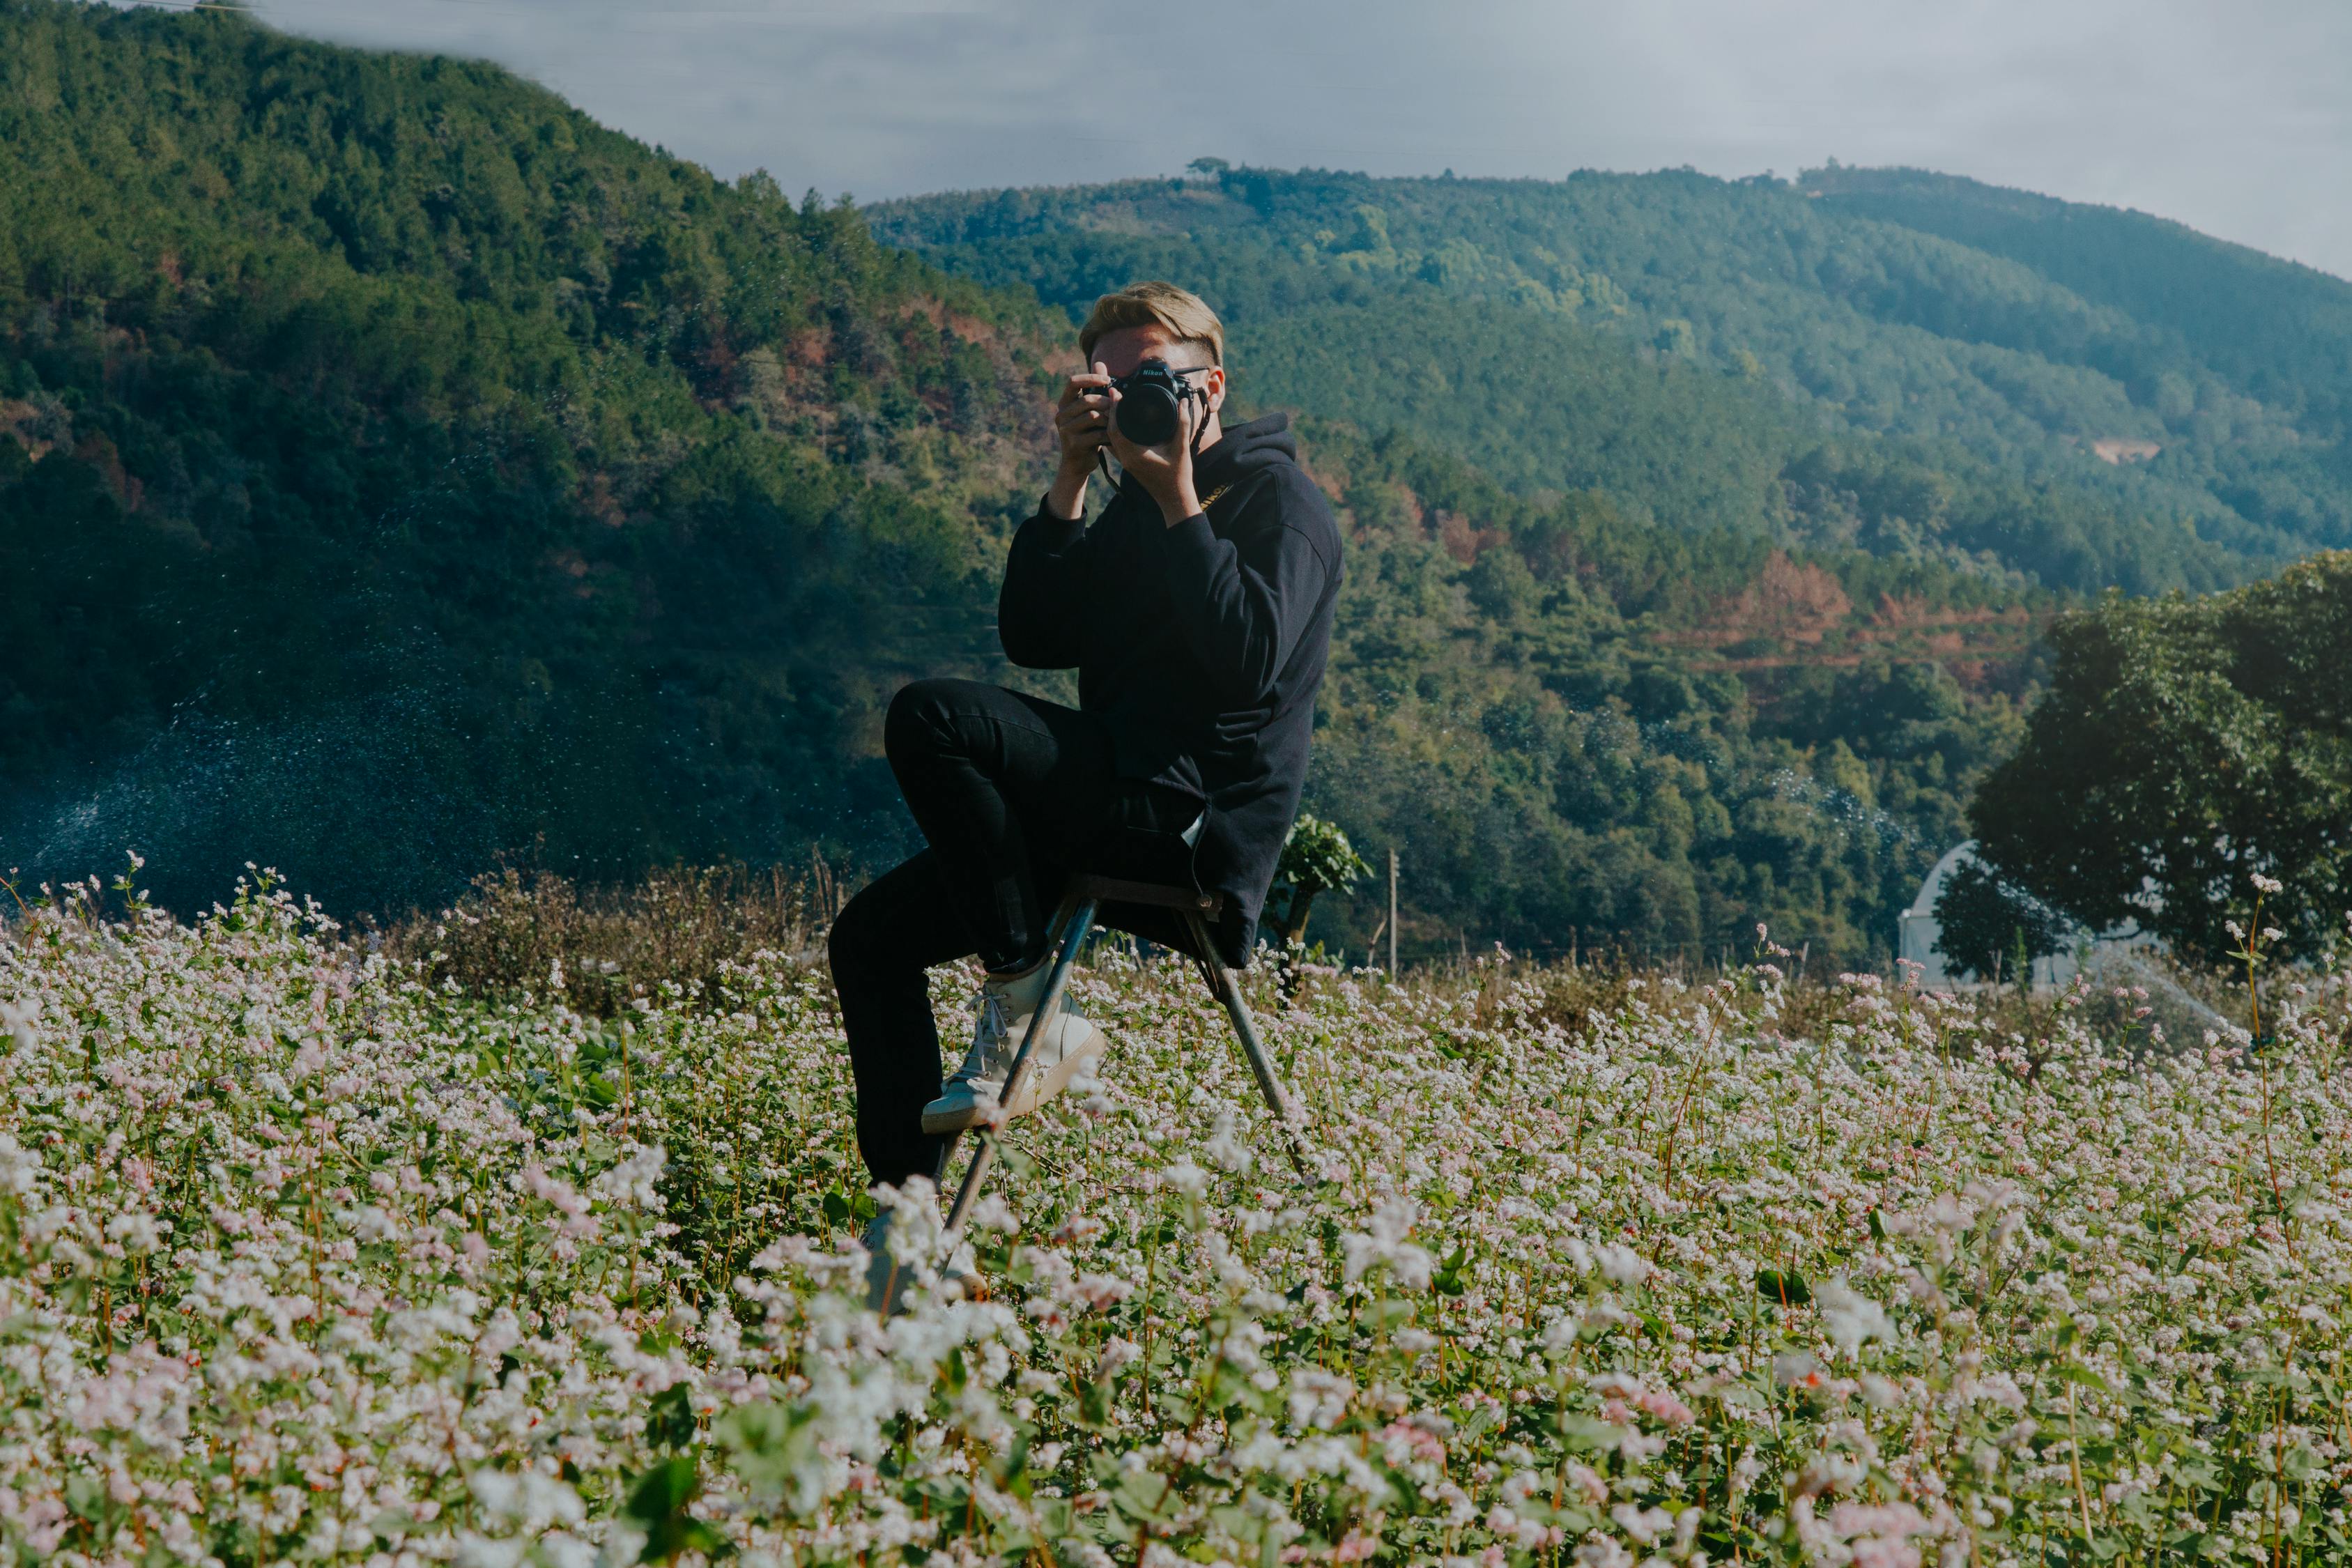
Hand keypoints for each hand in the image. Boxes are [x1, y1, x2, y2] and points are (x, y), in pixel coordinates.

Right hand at [1045, 362, 1113, 518]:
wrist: (1078, 464)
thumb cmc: (1087, 433)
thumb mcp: (1090, 409)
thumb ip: (1094, 388)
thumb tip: (1100, 363)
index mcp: (1064, 403)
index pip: (1073, 382)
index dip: (1091, 378)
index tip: (1108, 380)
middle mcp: (1061, 415)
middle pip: (1087, 400)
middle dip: (1106, 403)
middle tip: (1117, 408)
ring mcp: (1065, 430)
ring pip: (1093, 416)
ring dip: (1109, 419)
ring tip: (1116, 423)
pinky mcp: (1073, 444)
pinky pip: (1097, 434)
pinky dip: (1109, 435)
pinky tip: (1114, 437)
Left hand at [1108, 379, 1202, 525]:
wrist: (1174, 498)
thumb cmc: (1178, 475)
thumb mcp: (1182, 447)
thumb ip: (1183, 424)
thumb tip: (1182, 403)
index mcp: (1135, 454)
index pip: (1116, 428)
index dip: (1114, 409)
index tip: (1114, 392)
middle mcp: (1126, 458)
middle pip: (1110, 431)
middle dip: (1110, 411)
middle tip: (1113, 393)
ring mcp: (1126, 462)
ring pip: (1111, 438)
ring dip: (1111, 421)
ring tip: (1115, 403)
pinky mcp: (1128, 463)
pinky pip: (1116, 444)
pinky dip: (1116, 431)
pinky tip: (1120, 421)